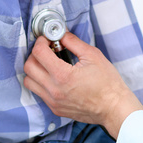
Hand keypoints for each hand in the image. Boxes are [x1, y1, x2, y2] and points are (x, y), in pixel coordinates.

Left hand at [23, 32, 142, 138]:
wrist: (114, 108)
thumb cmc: (108, 83)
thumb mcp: (93, 55)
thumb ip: (73, 42)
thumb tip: (61, 34)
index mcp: (63, 76)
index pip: (38, 53)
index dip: (41, 41)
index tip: (46, 39)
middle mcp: (54, 90)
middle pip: (28, 67)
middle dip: (35, 54)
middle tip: (47, 49)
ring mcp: (53, 101)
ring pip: (29, 81)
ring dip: (34, 69)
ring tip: (48, 63)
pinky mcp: (55, 109)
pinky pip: (38, 92)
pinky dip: (40, 81)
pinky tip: (53, 76)